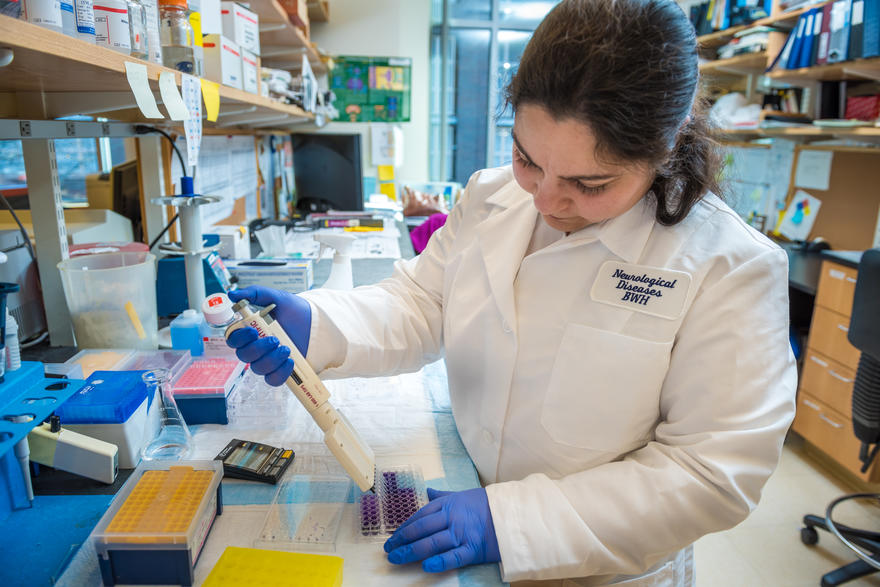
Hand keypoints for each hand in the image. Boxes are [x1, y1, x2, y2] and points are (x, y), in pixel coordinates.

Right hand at [226, 286, 311, 385]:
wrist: (316, 322)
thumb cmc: (294, 310)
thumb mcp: (276, 297)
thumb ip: (254, 294)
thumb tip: (232, 294)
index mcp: (250, 331)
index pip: (234, 340)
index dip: (239, 338)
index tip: (253, 331)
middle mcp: (256, 347)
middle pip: (244, 356)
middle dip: (258, 348)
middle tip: (275, 339)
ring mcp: (268, 360)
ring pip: (258, 368)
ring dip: (271, 360)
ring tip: (286, 348)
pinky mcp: (280, 370)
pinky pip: (273, 379)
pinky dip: (280, 373)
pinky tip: (290, 361)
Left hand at [384, 487, 500, 572]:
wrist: (510, 514)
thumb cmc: (484, 505)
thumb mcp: (461, 495)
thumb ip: (442, 496)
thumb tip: (427, 490)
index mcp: (447, 504)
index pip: (419, 516)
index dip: (404, 528)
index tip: (393, 537)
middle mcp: (451, 518)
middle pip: (421, 530)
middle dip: (402, 541)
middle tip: (389, 550)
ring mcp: (461, 534)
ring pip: (432, 543)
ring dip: (412, 552)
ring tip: (397, 559)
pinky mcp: (472, 549)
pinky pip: (453, 557)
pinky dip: (439, 562)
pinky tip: (426, 566)